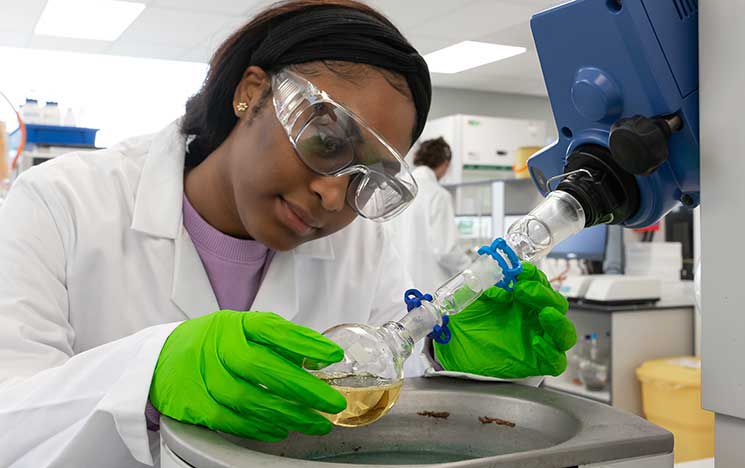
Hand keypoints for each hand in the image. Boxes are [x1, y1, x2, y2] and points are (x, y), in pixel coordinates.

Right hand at [150, 310, 345, 440]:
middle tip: (331, 401)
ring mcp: (203, 376)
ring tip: (315, 422)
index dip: (304, 342)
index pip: (272, 329)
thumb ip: (280, 341)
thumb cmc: (214, 344)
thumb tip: (319, 359)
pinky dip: (259, 428)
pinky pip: (230, 421)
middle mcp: (217, 347)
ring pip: (248, 399)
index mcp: (235, 324)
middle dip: (302, 388)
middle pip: (262, 368)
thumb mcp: (244, 331)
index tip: (332, 356)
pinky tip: (281, 430)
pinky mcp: (193, 403)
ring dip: (288, 414)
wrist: (163, 359)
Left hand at [434, 262, 575, 377]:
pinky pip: (556, 362)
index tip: (522, 270)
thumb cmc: (467, 321)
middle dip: (544, 294)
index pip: (541, 285)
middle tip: (523, 289)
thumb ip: (485, 286)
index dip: (535, 277)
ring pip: (565, 334)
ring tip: (545, 313)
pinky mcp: (535, 364)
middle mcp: (534, 320)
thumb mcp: (473, 298)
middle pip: (557, 305)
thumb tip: (496, 276)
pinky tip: (536, 342)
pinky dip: (551, 352)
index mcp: (524, 302)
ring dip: (558, 322)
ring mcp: (538, 341)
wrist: (451, 344)